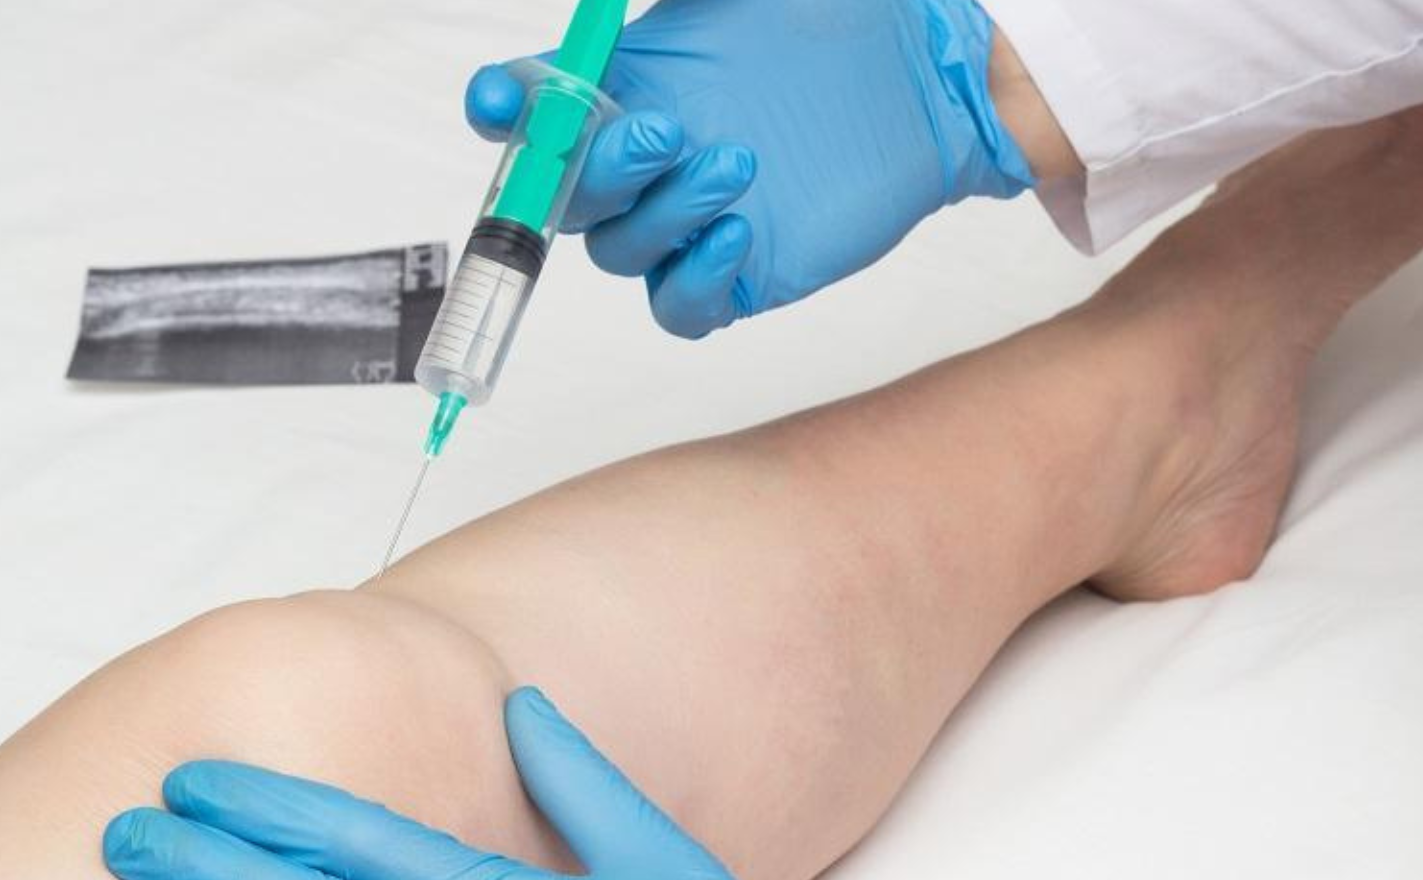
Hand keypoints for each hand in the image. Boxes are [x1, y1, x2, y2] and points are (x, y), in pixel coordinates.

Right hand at [467, 0, 1034, 338]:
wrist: (919, 82)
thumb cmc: (834, 23)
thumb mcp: (741, 0)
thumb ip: (675, 9)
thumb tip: (602, 10)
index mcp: (623, 87)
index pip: (531, 110)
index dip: (505, 112)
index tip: (503, 101)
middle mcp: (642, 161)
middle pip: (564, 195)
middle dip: (597, 169)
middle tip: (664, 130)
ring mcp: (686, 223)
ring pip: (619, 251)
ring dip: (662, 213)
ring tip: (739, 164)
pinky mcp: (739, 274)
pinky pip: (679, 306)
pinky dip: (691, 278)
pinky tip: (738, 233)